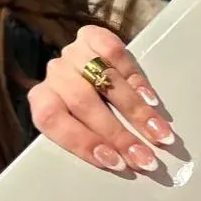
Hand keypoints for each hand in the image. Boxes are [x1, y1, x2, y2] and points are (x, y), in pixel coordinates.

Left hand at [28, 24, 174, 174]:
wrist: (87, 66)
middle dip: (118, 134)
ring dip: (135, 112)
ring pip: (104, 81)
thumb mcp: (79, 124)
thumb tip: (122, 164)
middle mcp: (55, 73)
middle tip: (144, 157)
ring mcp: (73, 52)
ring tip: (159, 135)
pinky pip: (115, 55)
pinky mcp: (93, 35)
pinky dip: (135, 80)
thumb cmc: (85, 107)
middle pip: (83, 103)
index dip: (84, 142)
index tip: (116, 162)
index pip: (54, 120)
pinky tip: (151, 100)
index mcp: (42, 99)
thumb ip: (90, 138)